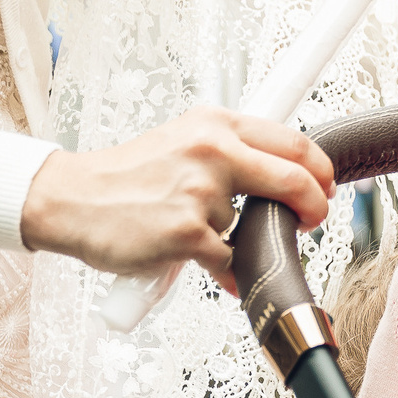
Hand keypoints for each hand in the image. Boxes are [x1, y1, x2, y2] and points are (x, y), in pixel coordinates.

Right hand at [19, 106, 331, 286]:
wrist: (72, 200)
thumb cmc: (127, 177)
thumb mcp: (181, 144)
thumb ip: (229, 154)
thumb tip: (280, 176)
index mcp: (214, 124)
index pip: (294, 141)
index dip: (320, 169)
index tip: (325, 186)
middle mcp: (212, 151)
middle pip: (296, 179)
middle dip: (314, 207)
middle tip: (312, 220)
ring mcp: (201, 192)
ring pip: (253, 228)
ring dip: (240, 242)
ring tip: (203, 235)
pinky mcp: (188, 232)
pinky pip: (230, 262)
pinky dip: (226, 273)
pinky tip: (202, 263)